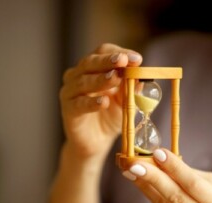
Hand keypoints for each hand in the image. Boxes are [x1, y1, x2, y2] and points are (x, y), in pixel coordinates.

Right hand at [60, 43, 142, 158]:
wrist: (96, 141)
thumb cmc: (110, 116)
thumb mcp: (126, 100)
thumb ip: (132, 88)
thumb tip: (143, 77)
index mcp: (93, 68)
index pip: (103, 52)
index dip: (119, 53)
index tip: (137, 59)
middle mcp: (78, 75)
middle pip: (90, 62)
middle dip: (108, 61)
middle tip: (122, 61)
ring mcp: (71, 92)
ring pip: (83, 81)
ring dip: (101, 79)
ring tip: (116, 78)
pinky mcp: (68, 109)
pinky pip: (79, 104)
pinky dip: (91, 102)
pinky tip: (103, 102)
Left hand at [121, 148, 211, 202]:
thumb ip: (194, 176)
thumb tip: (165, 161)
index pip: (194, 185)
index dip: (174, 168)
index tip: (158, 152)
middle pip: (175, 197)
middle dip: (152, 178)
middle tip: (134, 163)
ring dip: (145, 186)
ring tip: (130, 170)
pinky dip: (152, 196)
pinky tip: (141, 183)